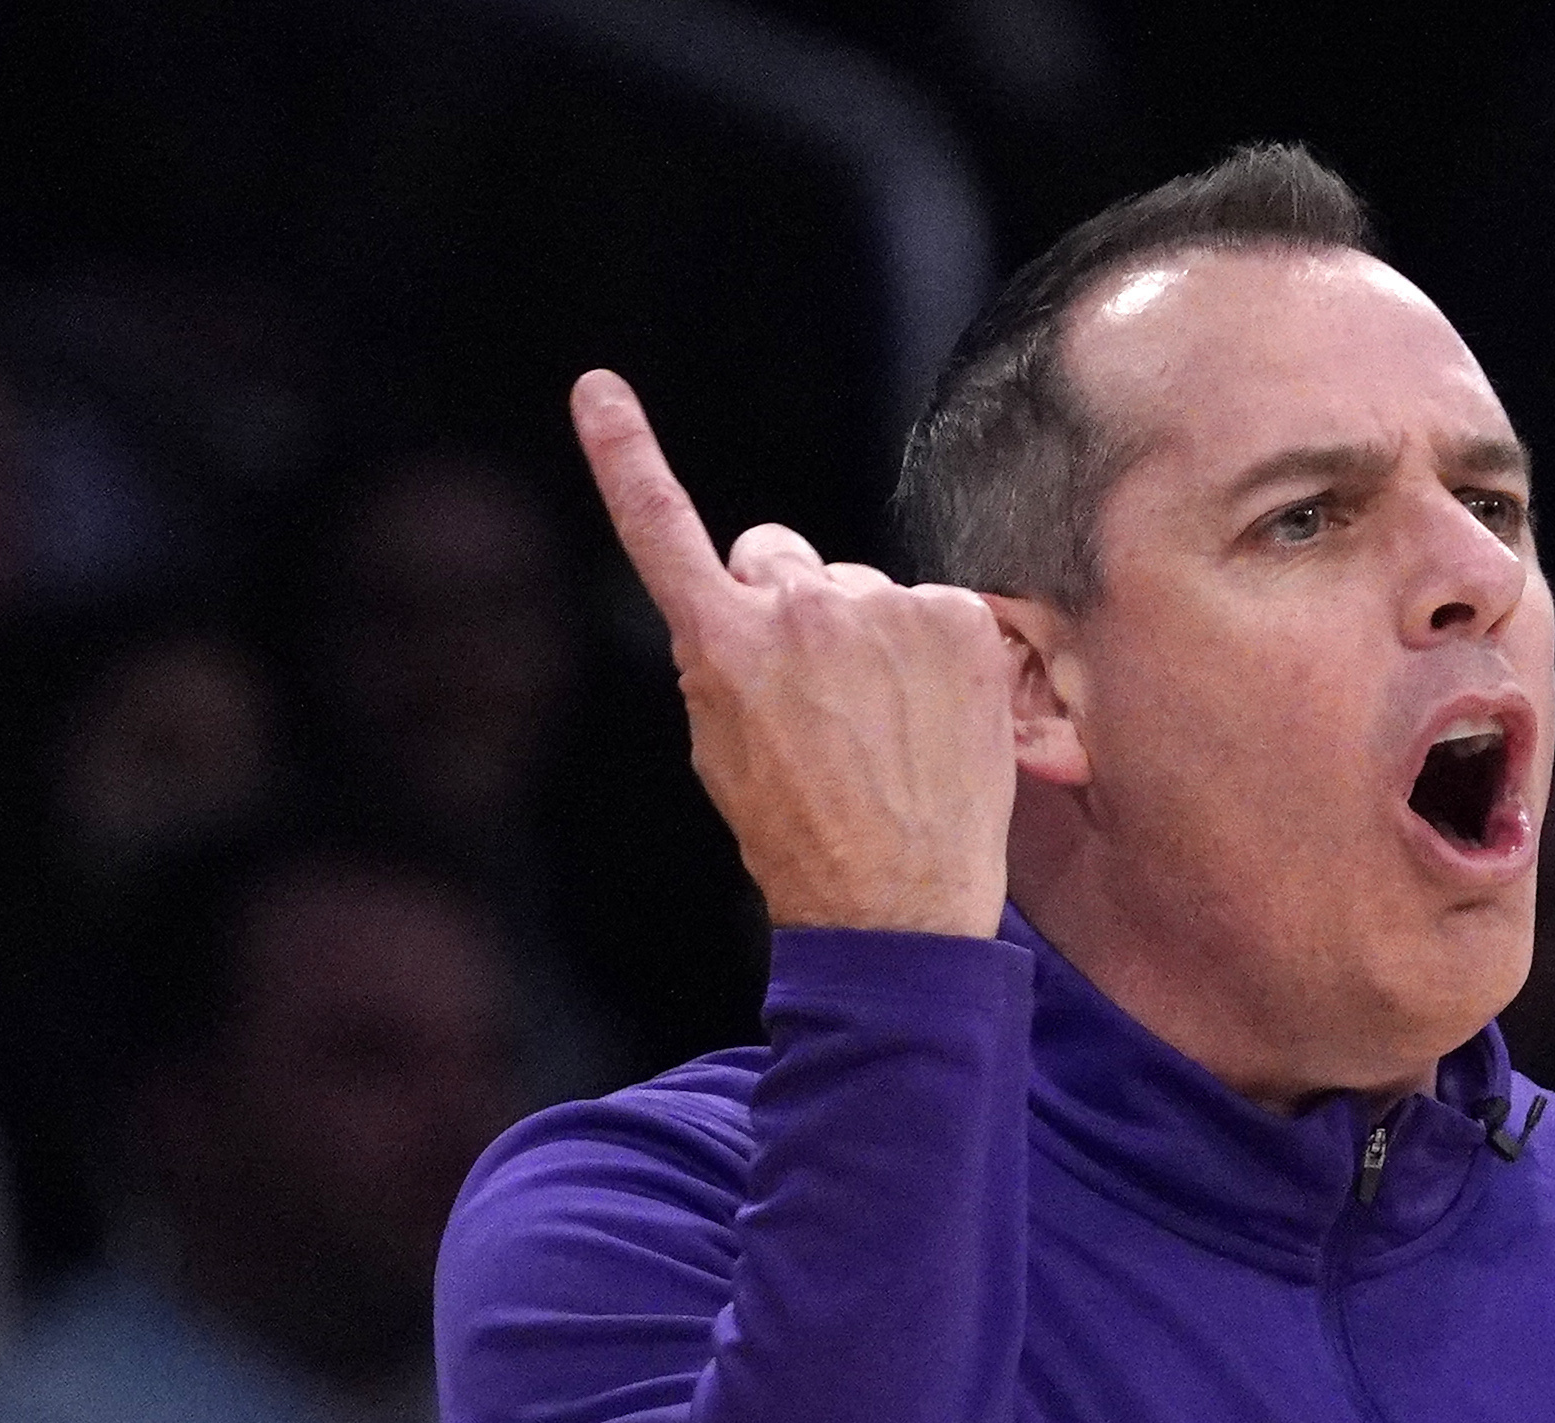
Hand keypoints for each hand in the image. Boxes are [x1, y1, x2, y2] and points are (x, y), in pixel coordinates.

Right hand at [570, 369, 1016, 937]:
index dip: (624, 455)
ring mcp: (883, 606)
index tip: (599, 390)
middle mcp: (796, 606)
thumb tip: (748, 617)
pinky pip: (931, 610)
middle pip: (781, 559)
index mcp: (719, 641)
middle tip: (819, 698)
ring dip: (871, 640)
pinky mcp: (956, 617)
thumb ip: (725, 662)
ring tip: (884, 730)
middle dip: (790, 607)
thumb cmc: (801, 836)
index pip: (659, 528)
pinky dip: (935, 654)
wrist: (895, 900)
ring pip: (862, 592)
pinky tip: (931, 719)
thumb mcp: (722, 750)